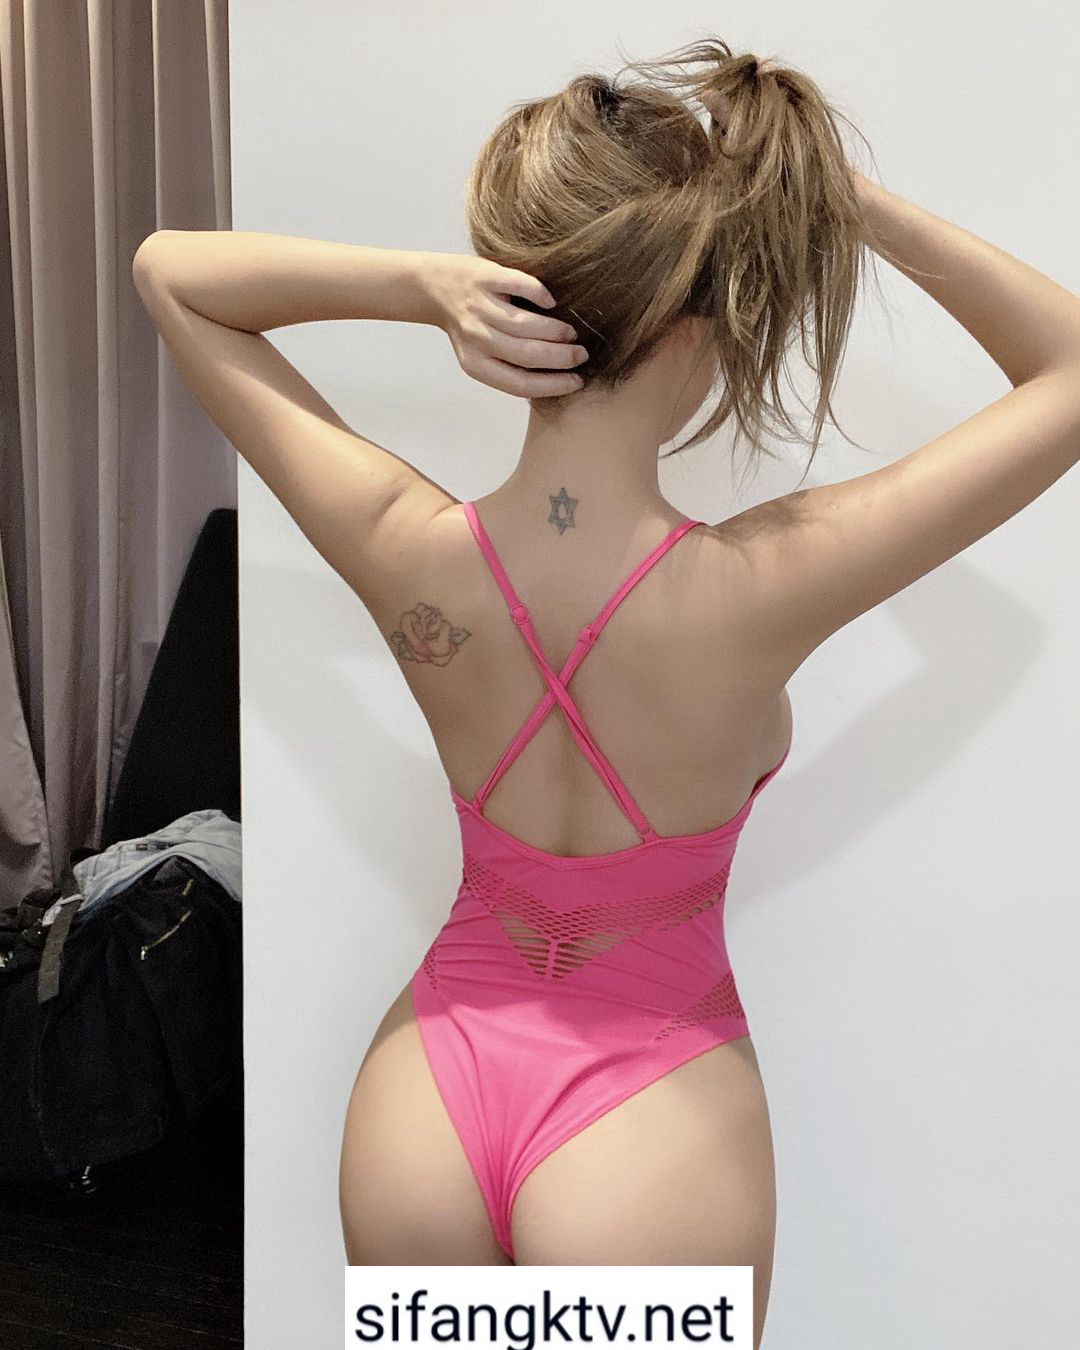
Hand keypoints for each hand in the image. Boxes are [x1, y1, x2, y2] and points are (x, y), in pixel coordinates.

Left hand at [421, 252, 587, 397]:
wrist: (434, 286)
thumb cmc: (468, 324)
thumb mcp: (480, 353)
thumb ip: (508, 365)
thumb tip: (554, 377)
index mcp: (475, 365)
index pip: (520, 384)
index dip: (553, 385)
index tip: (576, 381)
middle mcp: (476, 338)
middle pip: (528, 355)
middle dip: (562, 358)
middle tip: (581, 354)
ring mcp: (480, 307)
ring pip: (525, 325)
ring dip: (556, 331)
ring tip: (570, 333)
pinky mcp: (486, 278)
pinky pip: (520, 286)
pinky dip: (540, 295)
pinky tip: (551, 302)